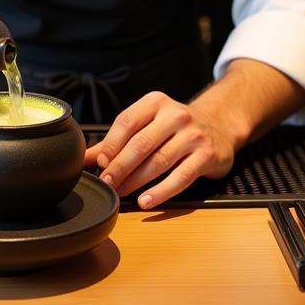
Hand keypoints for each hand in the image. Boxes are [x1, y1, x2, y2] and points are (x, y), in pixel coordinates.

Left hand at [83, 91, 235, 209]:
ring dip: (136, 181)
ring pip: (159, 162)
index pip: (127, 122)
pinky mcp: (206, 156)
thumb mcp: (148, 123)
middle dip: (120, 166)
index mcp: (155, 102)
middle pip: (141, 143)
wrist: (218, 125)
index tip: (100, 163)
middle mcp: (175, 115)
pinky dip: (160, 192)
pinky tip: (145, 201)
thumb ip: (118, 140)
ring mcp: (192, 135)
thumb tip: (86, 158)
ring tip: (121, 193)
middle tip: (107, 182)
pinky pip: (180, 177)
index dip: (111, 144)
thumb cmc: (174, 127)